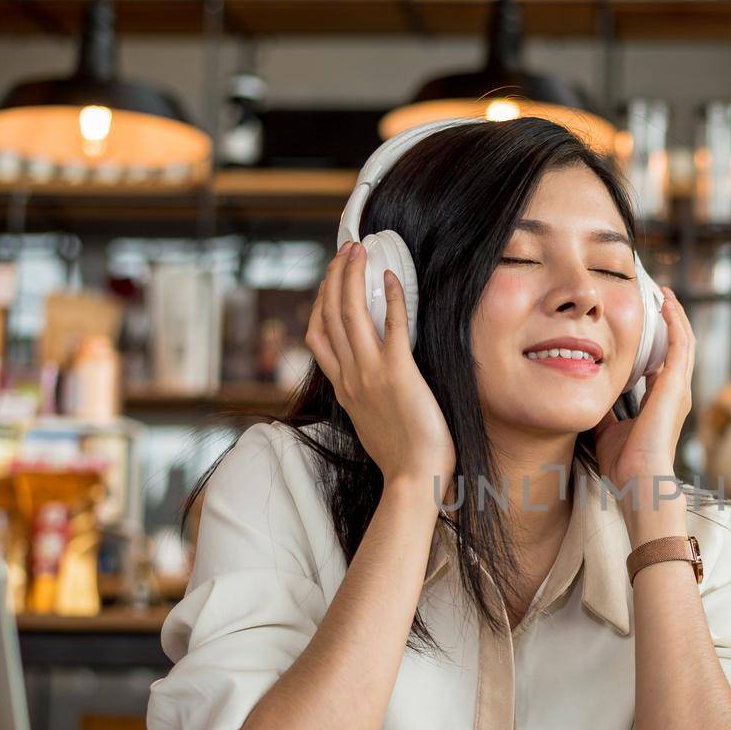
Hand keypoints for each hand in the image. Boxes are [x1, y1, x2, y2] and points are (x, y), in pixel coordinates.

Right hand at [305, 243, 454, 499]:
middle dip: (335, 277)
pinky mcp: (398, 373)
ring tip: (359, 251)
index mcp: (343, 388)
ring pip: (351, 313)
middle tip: (345, 250)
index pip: (318, 336)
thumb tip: (371, 383)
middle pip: (330, 315)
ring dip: (353, 276)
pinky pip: (391, 326)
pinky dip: (391, 298)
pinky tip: (393, 279)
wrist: (412, 479)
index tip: (330, 282)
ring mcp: (370, 373)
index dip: (320, 303)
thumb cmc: (401, 458)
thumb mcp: (370, 423)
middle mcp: (350, 376)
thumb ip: (365, 399)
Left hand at [593, 288, 694, 522]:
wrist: (639, 478)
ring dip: (675, 314)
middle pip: (678, 346)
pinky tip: (664, 302)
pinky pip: (681, 343)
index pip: (663, 362)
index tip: (643, 322)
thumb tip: (588, 393)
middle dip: (669, 320)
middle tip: (657, 297)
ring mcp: (679, 387)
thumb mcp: (607, 428)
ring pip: (684, 340)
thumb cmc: (625, 463)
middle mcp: (675, 391)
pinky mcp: (676, 384)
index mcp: (661, 401)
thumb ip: (604, 409)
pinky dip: (674, 321)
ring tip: (663, 293)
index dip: (657, 341)